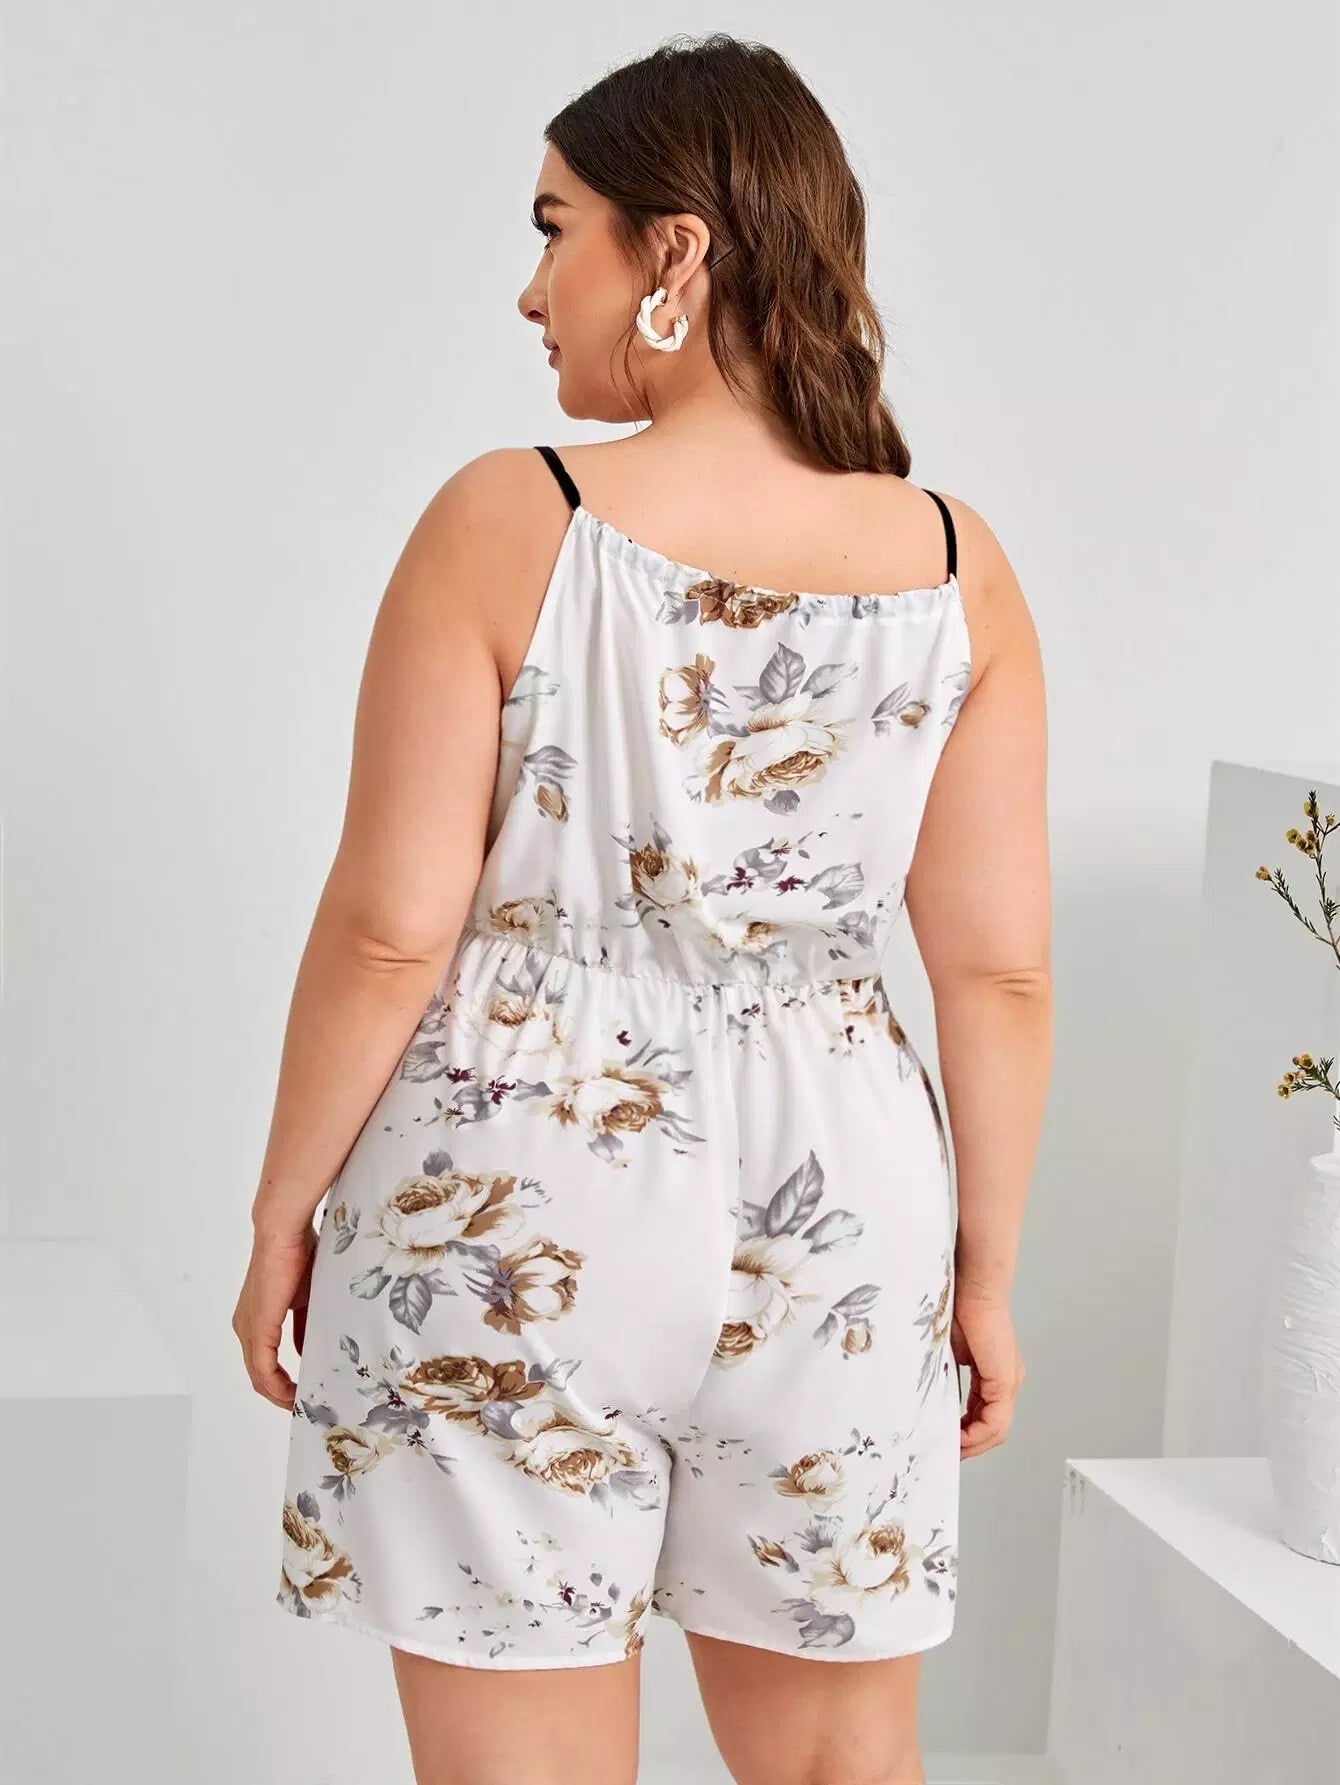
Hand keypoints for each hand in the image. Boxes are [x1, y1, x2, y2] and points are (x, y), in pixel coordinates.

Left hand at [233, 1222, 318, 1409]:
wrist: (284, 1232)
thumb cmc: (298, 1255)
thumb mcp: (306, 1298)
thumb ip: (304, 1327)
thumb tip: (309, 1352)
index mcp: (256, 1320)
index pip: (264, 1362)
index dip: (282, 1383)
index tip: (304, 1394)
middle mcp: (246, 1328)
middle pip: (260, 1376)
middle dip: (281, 1395)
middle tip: (305, 1408)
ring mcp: (249, 1329)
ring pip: (259, 1377)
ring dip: (280, 1395)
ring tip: (302, 1406)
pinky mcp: (258, 1328)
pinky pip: (264, 1369)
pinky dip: (278, 1386)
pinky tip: (294, 1394)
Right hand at [951, 1285, 1025, 1457]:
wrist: (972, 1285)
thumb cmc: (956, 1306)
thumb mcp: (944, 1351)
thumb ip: (942, 1375)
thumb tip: (924, 1397)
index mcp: (993, 1373)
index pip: (983, 1415)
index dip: (965, 1433)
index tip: (944, 1441)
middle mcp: (1006, 1380)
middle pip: (992, 1428)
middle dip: (968, 1445)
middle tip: (945, 1454)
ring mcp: (1008, 1381)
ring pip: (995, 1429)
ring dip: (971, 1444)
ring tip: (948, 1450)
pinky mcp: (1005, 1380)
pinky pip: (994, 1421)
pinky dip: (976, 1434)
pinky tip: (958, 1438)